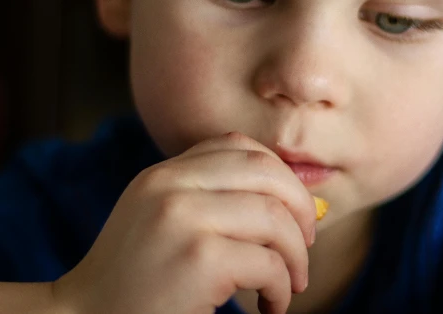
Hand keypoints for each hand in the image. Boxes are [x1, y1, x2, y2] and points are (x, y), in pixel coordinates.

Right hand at [52, 132, 317, 313]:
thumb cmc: (134, 285)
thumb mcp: (162, 222)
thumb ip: (208, 197)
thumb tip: (294, 195)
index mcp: (162, 174)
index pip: (238, 146)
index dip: (279, 175)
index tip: (293, 211)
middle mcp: (169, 185)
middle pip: (265, 172)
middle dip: (301, 207)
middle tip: (307, 243)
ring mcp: (182, 218)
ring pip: (274, 219)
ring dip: (296, 256)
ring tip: (291, 284)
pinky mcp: (198, 259)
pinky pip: (268, 263)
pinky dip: (282, 288)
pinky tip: (270, 306)